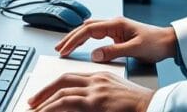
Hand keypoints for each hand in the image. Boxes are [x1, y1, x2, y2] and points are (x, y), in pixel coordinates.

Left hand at [27, 71, 153, 111]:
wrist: (154, 106)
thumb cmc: (139, 106)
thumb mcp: (116, 97)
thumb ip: (98, 98)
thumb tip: (83, 106)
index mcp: (101, 77)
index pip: (72, 78)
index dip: (55, 86)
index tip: (45, 95)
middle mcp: (96, 80)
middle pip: (63, 80)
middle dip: (44, 91)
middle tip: (32, 102)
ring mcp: (96, 91)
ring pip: (62, 92)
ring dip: (45, 102)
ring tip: (34, 111)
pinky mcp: (96, 102)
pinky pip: (68, 102)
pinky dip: (53, 108)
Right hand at [55, 17, 176, 63]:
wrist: (169, 42)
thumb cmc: (156, 43)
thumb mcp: (135, 49)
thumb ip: (114, 51)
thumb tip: (95, 55)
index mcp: (116, 24)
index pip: (89, 30)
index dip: (74, 39)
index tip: (64, 49)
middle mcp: (114, 24)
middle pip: (86, 28)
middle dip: (70, 37)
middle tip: (59, 48)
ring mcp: (115, 29)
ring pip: (90, 30)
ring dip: (77, 38)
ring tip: (65, 47)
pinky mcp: (118, 35)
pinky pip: (97, 35)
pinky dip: (86, 40)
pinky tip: (81, 45)